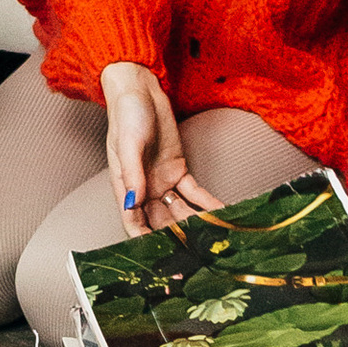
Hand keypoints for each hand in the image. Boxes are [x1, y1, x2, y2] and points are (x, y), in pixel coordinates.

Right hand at [99, 61, 220, 237]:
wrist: (141, 90)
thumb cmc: (127, 114)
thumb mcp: (127, 143)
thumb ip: (131, 175)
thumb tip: (132, 204)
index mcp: (125, 187)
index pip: (133, 222)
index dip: (145, 241)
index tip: (161, 257)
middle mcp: (144, 189)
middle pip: (160, 221)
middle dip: (176, 237)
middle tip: (197, 252)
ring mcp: (162, 181)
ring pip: (180, 211)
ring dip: (195, 223)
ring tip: (214, 237)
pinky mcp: (179, 170)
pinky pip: (194, 194)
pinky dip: (207, 204)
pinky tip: (222, 214)